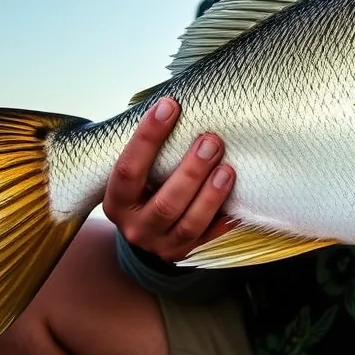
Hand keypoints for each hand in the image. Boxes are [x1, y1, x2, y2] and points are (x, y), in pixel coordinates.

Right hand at [102, 97, 235, 261]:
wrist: (144, 231)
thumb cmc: (145, 185)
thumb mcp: (137, 170)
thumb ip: (151, 146)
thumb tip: (175, 100)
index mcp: (117, 201)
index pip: (128, 169)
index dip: (148, 137)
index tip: (169, 105)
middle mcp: (135, 227)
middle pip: (165, 203)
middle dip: (191, 171)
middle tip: (211, 140)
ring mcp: (160, 244)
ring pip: (188, 224)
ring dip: (211, 195)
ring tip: (227, 169)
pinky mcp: (183, 253)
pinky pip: (208, 238)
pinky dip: (223, 220)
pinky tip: (237, 203)